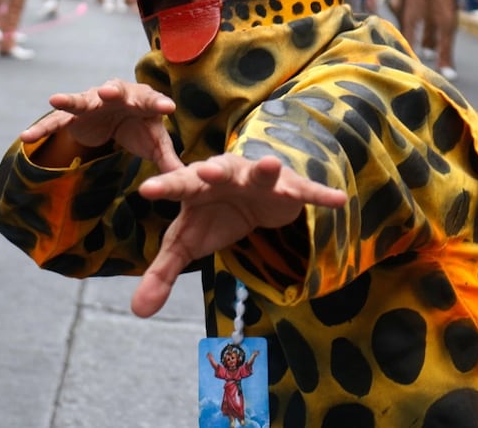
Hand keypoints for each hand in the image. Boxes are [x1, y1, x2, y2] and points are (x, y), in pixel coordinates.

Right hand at [21, 78, 181, 172]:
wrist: (114, 118)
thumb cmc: (140, 127)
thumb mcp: (154, 144)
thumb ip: (170, 161)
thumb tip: (193, 183)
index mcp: (143, 100)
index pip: (154, 100)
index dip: (160, 104)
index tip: (168, 109)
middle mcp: (117, 95)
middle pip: (115, 90)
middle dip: (111, 91)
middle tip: (108, 92)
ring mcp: (92, 102)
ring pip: (82, 99)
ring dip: (71, 99)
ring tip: (55, 99)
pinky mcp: (73, 115)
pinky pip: (56, 122)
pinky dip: (42, 128)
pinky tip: (25, 138)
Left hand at [130, 154, 346, 317]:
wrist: (249, 196)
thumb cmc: (211, 215)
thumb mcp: (186, 243)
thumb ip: (162, 273)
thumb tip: (138, 313)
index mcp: (196, 185)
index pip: (177, 185)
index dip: (164, 187)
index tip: (147, 190)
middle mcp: (226, 175)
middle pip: (218, 170)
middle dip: (215, 170)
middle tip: (207, 170)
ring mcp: (259, 179)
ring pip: (261, 172)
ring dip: (266, 169)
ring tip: (271, 164)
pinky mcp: (289, 188)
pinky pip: (306, 192)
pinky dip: (321, 196)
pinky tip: (338, 200)